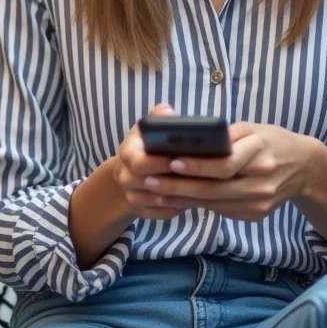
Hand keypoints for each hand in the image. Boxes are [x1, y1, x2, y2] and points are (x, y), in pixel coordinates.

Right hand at [111, 104, 190, 220]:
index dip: (159, 163)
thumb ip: (158, 118)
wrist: (128, 173)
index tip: (178, 159)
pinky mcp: (141, 212)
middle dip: (174, 181)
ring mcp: (132, 197)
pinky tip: (194, 199)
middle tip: (197, 177)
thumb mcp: (146, 129)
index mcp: (127, 154)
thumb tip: (169, 112)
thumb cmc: (143, 147)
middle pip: (150, 184)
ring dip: (179, 196)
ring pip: (158, 202)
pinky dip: (178, 208)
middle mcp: (125, 178)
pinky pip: (162, 214)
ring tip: (201, 188)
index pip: (139, 162)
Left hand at [142, 122, 315, 222]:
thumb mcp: (252, 129)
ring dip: (183, 199)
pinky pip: (222, 211)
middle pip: (215, 188)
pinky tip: (178, 200)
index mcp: (260, 152)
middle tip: (151, 181)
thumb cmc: (269, 141)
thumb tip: (188, 141)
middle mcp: (261, 180)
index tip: (172, 162)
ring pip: (215, 203)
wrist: (304, 167)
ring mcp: (260, 201)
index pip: (225, 164)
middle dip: (179, 186)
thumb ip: (224, 136)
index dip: (198, 165)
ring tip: (157, 192)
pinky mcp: (257, 214)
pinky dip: (199, 206)